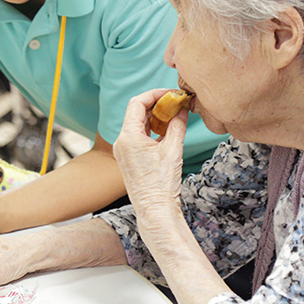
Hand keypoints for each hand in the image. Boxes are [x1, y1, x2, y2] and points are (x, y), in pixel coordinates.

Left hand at [113, 88, 187, 211]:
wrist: (155, 210)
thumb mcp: (173, 150)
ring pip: (137, 124)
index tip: (171, 93)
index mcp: (128, 137)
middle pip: (136, 112)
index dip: (154, 94)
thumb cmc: (162, 183)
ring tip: (174, 114)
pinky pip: (138, 136)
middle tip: (175, 102)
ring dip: (154, 117)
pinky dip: (151, 130)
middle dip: (156, 104)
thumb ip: (177, 125)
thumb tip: (182, 109)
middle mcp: (121, 142)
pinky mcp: (128, 158)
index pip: (137, 103)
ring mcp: (123, 151)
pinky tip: (167, 130)